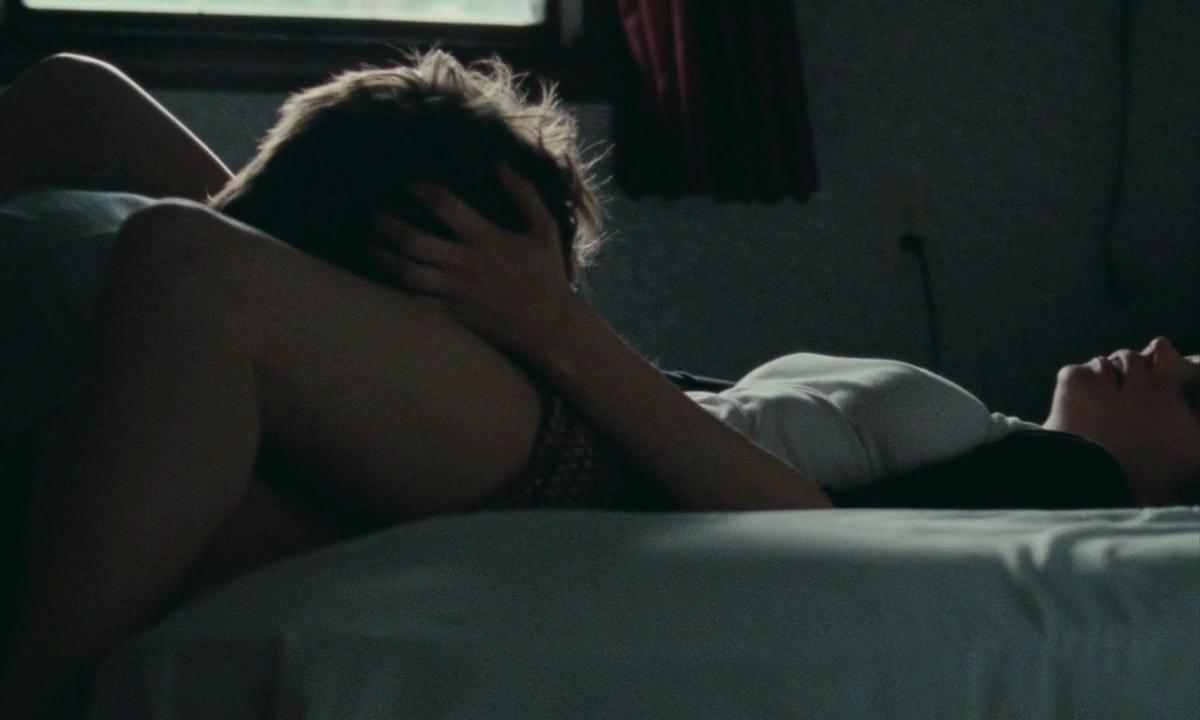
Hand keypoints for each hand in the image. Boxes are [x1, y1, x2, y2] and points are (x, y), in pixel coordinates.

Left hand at [368, 166, 577, 363]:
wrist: (550, 325)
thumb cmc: (547, 274)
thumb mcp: (545, 229)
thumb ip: (525, 195)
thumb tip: (501, 165)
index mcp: (486, 239)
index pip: (444, 206)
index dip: (422, 191)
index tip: (409, 184)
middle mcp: (465, 263)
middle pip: (414, 241)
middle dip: (388, 226)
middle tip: (376, 215)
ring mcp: (456, 290)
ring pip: (407, 272)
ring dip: (384, 258)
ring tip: (372, 246)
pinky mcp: (453, 314)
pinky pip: (416, 301)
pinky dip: (397, 290)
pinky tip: (386, 279)